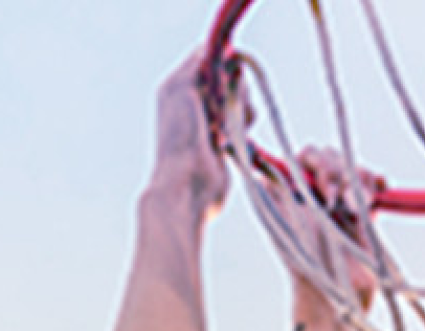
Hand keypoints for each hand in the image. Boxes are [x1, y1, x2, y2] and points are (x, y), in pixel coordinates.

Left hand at [152, 54, 232, 213]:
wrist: (188, 186)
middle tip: (220, 113)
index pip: (210, 59)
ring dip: (240, 111)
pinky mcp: (227, 140)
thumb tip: (214, 50)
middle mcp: (194, 101)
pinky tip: (231, 142)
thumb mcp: (180, 89)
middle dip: (233, 91)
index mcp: (178, 86)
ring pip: (240, 99)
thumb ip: (196, 63)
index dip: (221, 67)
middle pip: (229, 77)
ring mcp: (211, 121)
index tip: (221, 83)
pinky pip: (245, 121)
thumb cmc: (180, 140)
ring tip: (225, 132)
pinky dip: (243, 127)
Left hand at [280, 146, 382, 306]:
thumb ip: (275, 192)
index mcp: (295, 191)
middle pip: (333, 157)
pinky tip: (374, 197)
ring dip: (358, 183)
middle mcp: (317, 193)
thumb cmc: (305, 267)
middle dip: (338, 174)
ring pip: (354, 168)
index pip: (308, 155)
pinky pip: (372, 182)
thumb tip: (259, 165)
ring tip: (354, 211)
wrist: (335, 296)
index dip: (318, 163)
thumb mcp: (284, 225)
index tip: (322, 187)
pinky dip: (376, 183)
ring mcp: (341, 200)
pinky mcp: (364, 211)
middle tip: (336, 203)